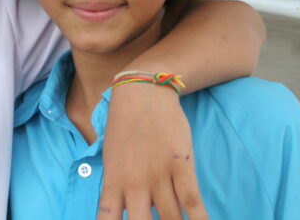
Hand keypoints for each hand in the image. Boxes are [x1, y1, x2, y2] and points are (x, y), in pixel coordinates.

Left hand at [97, 83, 207, 219]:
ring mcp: (158, 174)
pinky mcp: (181, 165)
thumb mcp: (111, 157)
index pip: (108, 219)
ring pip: (171, 219)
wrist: (141, 92)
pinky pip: (192, 201)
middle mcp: (134, 182)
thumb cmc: (124, 125)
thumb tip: (124, 210)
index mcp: (113, 181)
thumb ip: (117, 185)